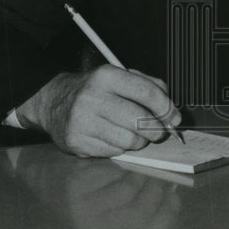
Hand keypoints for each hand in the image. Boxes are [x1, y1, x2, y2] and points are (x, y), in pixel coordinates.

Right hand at [16, 66, 180, 157]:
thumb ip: (150, 86)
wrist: (53, 101)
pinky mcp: (76, 142)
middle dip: (156, 129)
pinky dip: (120, 148)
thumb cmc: (95, 89)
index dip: (166, 108)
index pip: (146, 92)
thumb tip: (172, 111)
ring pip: (129, 141)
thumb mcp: (120, 76)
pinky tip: (114, 137)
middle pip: (139, 120)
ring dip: (139, 141)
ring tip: (134, 133)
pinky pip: (113, 152)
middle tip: (159, 131)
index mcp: (107, 75)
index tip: (174, 117)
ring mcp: (82, 121)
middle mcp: (92, 97)